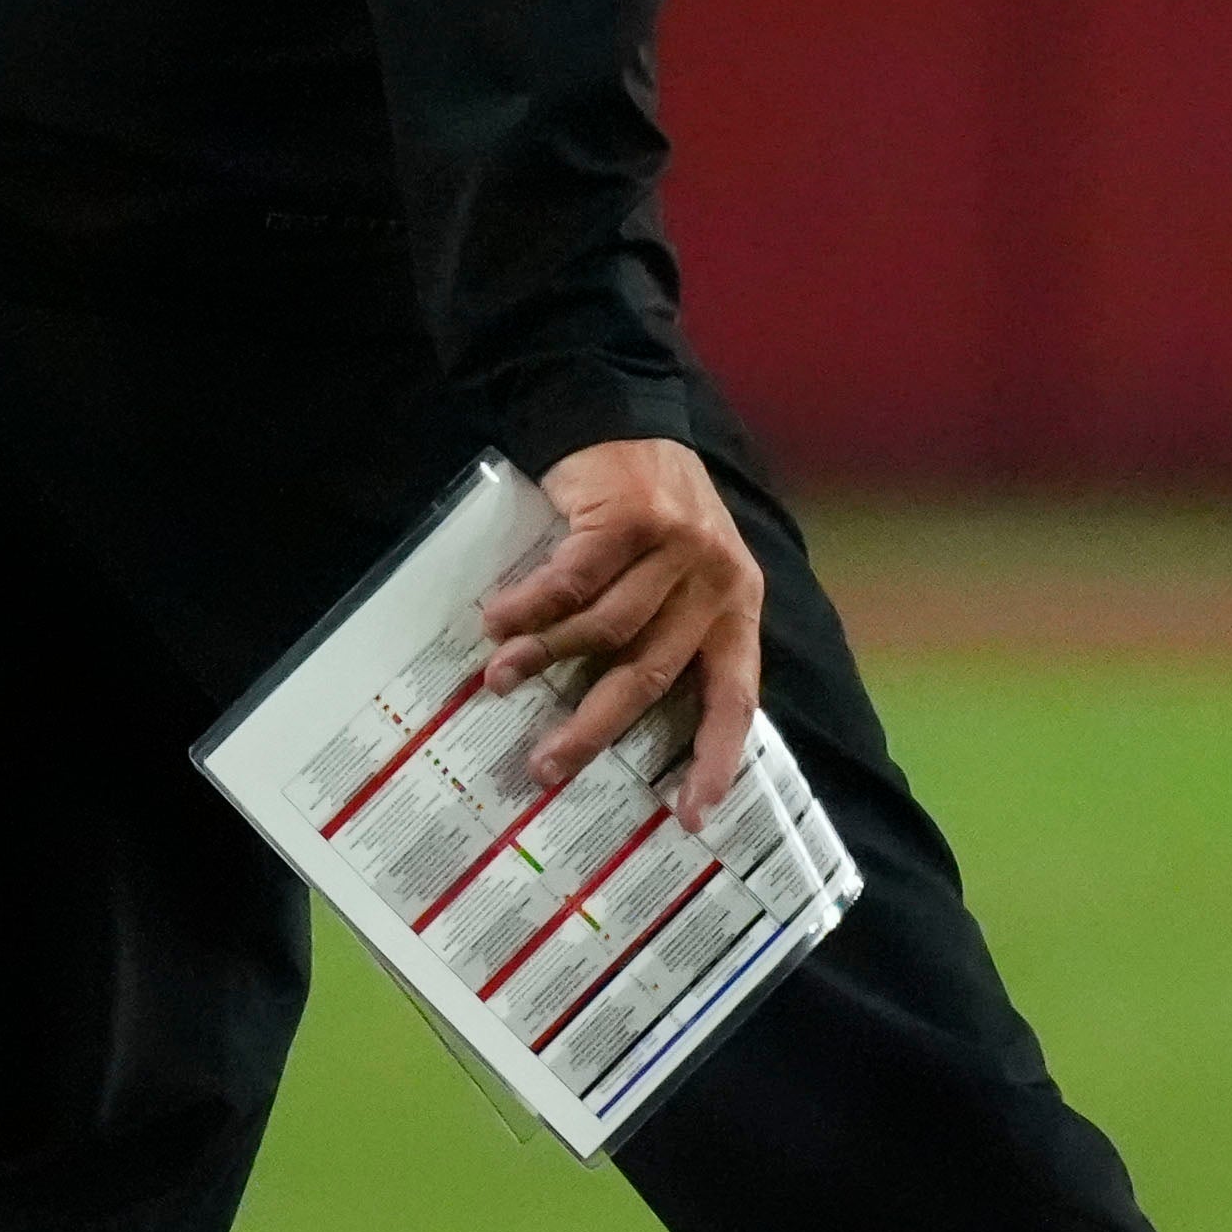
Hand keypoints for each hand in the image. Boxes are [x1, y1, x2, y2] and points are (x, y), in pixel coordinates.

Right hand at [481, 436, 765, 827]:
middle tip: (546, 766)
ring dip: (543, 660)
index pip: (733, 694)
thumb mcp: (678, 576)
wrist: (620, 418)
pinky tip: (496, 622)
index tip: (692, 813)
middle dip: (594, 727)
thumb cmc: (644, 518)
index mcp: (735, 606)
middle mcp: (715, 579)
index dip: (715, 756)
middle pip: (651, 673)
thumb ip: (662, 635)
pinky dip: (530, 606)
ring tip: (498, 682)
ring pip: (604, 627)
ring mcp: (678, 545)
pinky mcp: (633, 516)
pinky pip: (573, 579)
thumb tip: (606, 723)